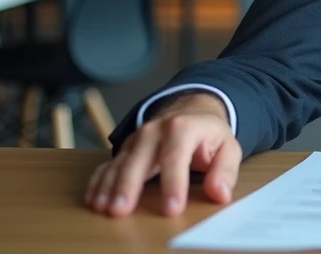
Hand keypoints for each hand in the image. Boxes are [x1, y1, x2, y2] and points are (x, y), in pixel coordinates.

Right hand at [85, 93, 241, 217]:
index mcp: (183, 128)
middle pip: (138, 159)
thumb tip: (219, 193)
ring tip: (103, 208)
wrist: (190, 110)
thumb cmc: (208, 134)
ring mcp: (137, 139)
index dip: (173, 183)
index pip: (176, 156)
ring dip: (108, 186)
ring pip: (119, 163)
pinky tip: (93, 199)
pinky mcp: (126, 149)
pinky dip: (98, 182)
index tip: (171, 208)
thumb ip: (225, 170)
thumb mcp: (227, 147)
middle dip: (128, 186)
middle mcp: (155, 131)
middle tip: (121, 210)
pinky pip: (108, 164)